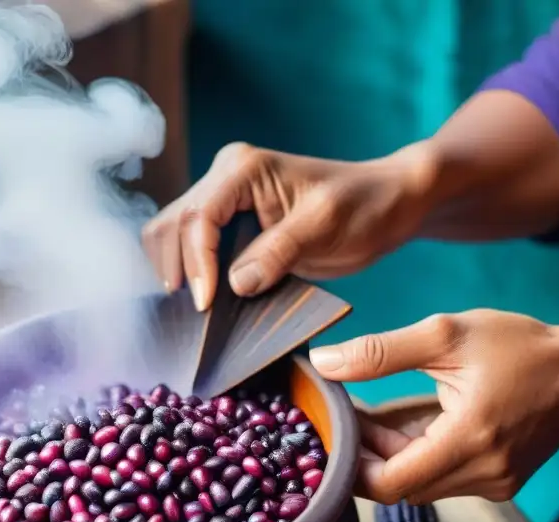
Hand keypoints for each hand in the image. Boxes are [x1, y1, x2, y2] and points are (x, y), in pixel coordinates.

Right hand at [142, 141, 438, 310]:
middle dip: (177, 269)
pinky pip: (190, 247)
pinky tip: (203, 300)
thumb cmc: (364, 207)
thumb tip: (234, 283)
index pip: (198, 218)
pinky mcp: (229, 224)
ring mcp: (223, 200)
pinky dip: (188, 273)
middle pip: (172, 224)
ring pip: (171, 234)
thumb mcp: (325, 228)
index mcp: (243, 170)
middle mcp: (224, 178)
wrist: (386, 204)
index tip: (206, 306)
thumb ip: (278, 251)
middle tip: (197, 315)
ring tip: (198, 311)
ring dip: (176, 272)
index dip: (196, 264)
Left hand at [311, 310, 558, 502]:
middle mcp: (482, 474)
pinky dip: (411, 458)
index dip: (351, 466)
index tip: (331, 433)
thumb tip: (324, 363)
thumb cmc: (519, 348)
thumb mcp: (447, 335)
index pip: (389, 483)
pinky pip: (438, 480)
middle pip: (398, 488)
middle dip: (363, 458)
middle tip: (340, 419)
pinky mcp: (495, 482)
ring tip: (363, 417)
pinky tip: (394, 429)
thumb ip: (380, 352)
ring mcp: (491, 483)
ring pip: (416, 486)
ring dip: (384, 458)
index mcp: (468, 441)